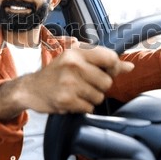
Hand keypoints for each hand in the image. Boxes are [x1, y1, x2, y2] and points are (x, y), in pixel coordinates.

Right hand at [0, 44, 133, 120]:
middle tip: (86, 84)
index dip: (114, 68)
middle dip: (100, 86)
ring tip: (77, 92)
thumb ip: (103, 62)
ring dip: (91, 98)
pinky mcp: (65, 99)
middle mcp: (72, 65)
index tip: (108, 72)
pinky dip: (82, 107)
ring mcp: (68, 83)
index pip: (110, 57)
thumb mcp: (76, 61)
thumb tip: (130, 67)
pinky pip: (89, 107)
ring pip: (99, 96)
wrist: (31, 89)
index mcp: (77, 52)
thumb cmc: (56, 74)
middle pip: (107, 81)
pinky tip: (72, 100)